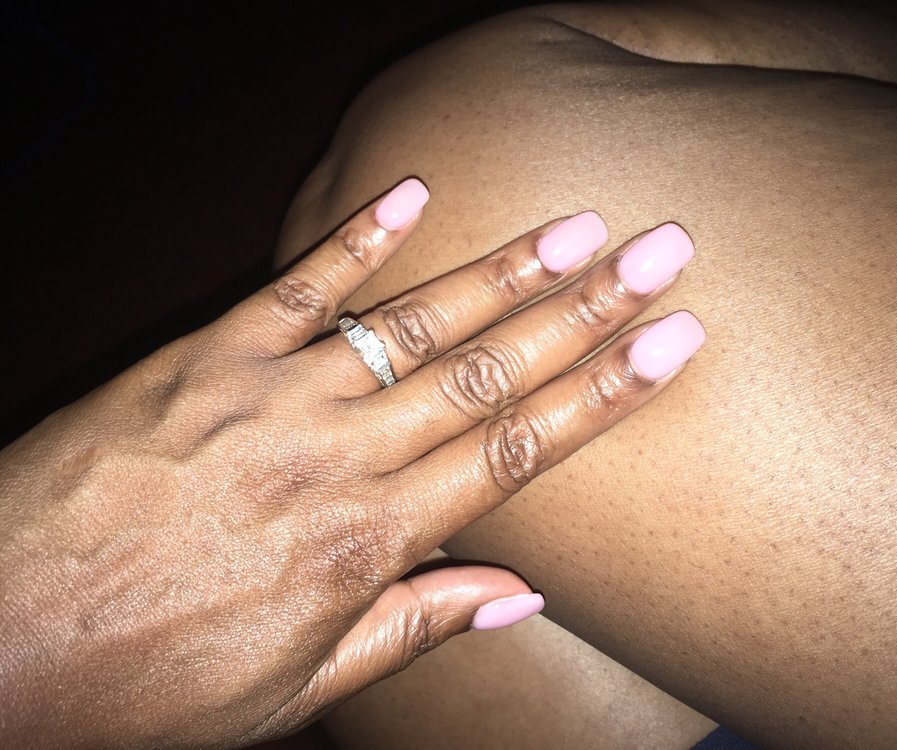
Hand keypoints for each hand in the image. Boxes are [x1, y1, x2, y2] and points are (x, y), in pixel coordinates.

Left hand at [0, 178, 703, 747]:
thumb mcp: (298, 686)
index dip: (603, 396)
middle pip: (485, 374)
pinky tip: (415, 192)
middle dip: (586, 311)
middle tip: (661, 253)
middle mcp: (333, 455)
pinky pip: (293, 285)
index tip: (672, 345)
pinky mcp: (202, 356)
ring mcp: (268, 394)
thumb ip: (416, 626)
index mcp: (366, 542)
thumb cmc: (149, 679)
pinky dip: (356, 237)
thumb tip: (523, 597)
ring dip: (501, 271)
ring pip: (411, 323)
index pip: (515, 455)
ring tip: (579, 224)